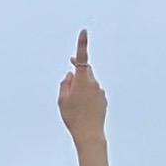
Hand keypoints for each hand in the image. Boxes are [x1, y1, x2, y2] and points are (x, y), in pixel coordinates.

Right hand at [57, 30, 106, 147]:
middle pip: (84, 72)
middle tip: (69, 85)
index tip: (84, 32)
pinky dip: (87, 96)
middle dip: (77, 74)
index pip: (81, 58)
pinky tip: (83, 110)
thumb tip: (70, 75)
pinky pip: (94, 93)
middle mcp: (93, 83)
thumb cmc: (73, 117)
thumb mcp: (62, 99)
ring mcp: (100, 91)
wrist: (89, 134)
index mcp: (82, 80)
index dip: (82, 44)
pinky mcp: (104, 99)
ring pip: (88, 84)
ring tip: (75, 106)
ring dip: (82, 88)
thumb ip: (65, 84)